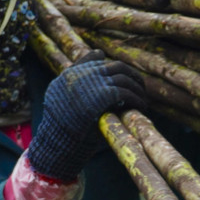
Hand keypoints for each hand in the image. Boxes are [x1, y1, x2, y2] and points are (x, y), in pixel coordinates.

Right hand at [27, 51, 146, 181]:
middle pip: (115, 66)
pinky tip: (141, 106)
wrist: (56, 141)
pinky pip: (126, 92)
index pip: (95, 58)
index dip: (112, 66)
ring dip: (137, 88)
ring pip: (124, 78)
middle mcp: (82, 74)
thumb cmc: (59, 126)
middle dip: (131, 74)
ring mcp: (93, 83)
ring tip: (142, 98)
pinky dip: (137, 99)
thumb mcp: (58, 99)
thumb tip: (97, 58)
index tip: (123, 74)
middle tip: (139, 85)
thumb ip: (73, 82)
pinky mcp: (103, 95)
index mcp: (70, 74)